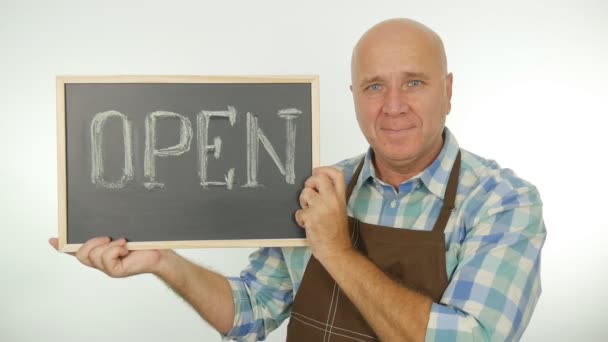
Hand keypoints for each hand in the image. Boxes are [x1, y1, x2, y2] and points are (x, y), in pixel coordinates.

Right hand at [49, 237, 169, 277]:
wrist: (160, 252)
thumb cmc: (143, 241)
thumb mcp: (121, 233)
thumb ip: (107, 231)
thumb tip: (95, 219)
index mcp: (100, 251)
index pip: (77, 251)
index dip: (63, 247)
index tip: (54, 239)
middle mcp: (101, 261)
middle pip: (81, 254)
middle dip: (91, 243)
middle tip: (106, 237)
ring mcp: (107, 268)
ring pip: (94, 256)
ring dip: (108, 246)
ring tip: (122, 242)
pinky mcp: (115, 272)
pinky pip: (106, 258)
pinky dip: (115, 250)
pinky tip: (125, 248)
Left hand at [295, 167, 353, 262]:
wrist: (337, 251)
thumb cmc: (337, 233)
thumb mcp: (340, 211)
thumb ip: (331, 198)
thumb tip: (317, 187)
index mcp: (341, 198)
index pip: (337, 175)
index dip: (325, 169)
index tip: (316, 171)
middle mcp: (332, 200)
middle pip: (318, 178)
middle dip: (309, 182)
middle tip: (309, 192)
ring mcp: (321, 208)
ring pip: (305, 193)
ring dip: (303, 202)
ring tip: (309, 213)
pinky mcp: (311, 218)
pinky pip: (299, 212)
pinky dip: (300, 218)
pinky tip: (307, 225)